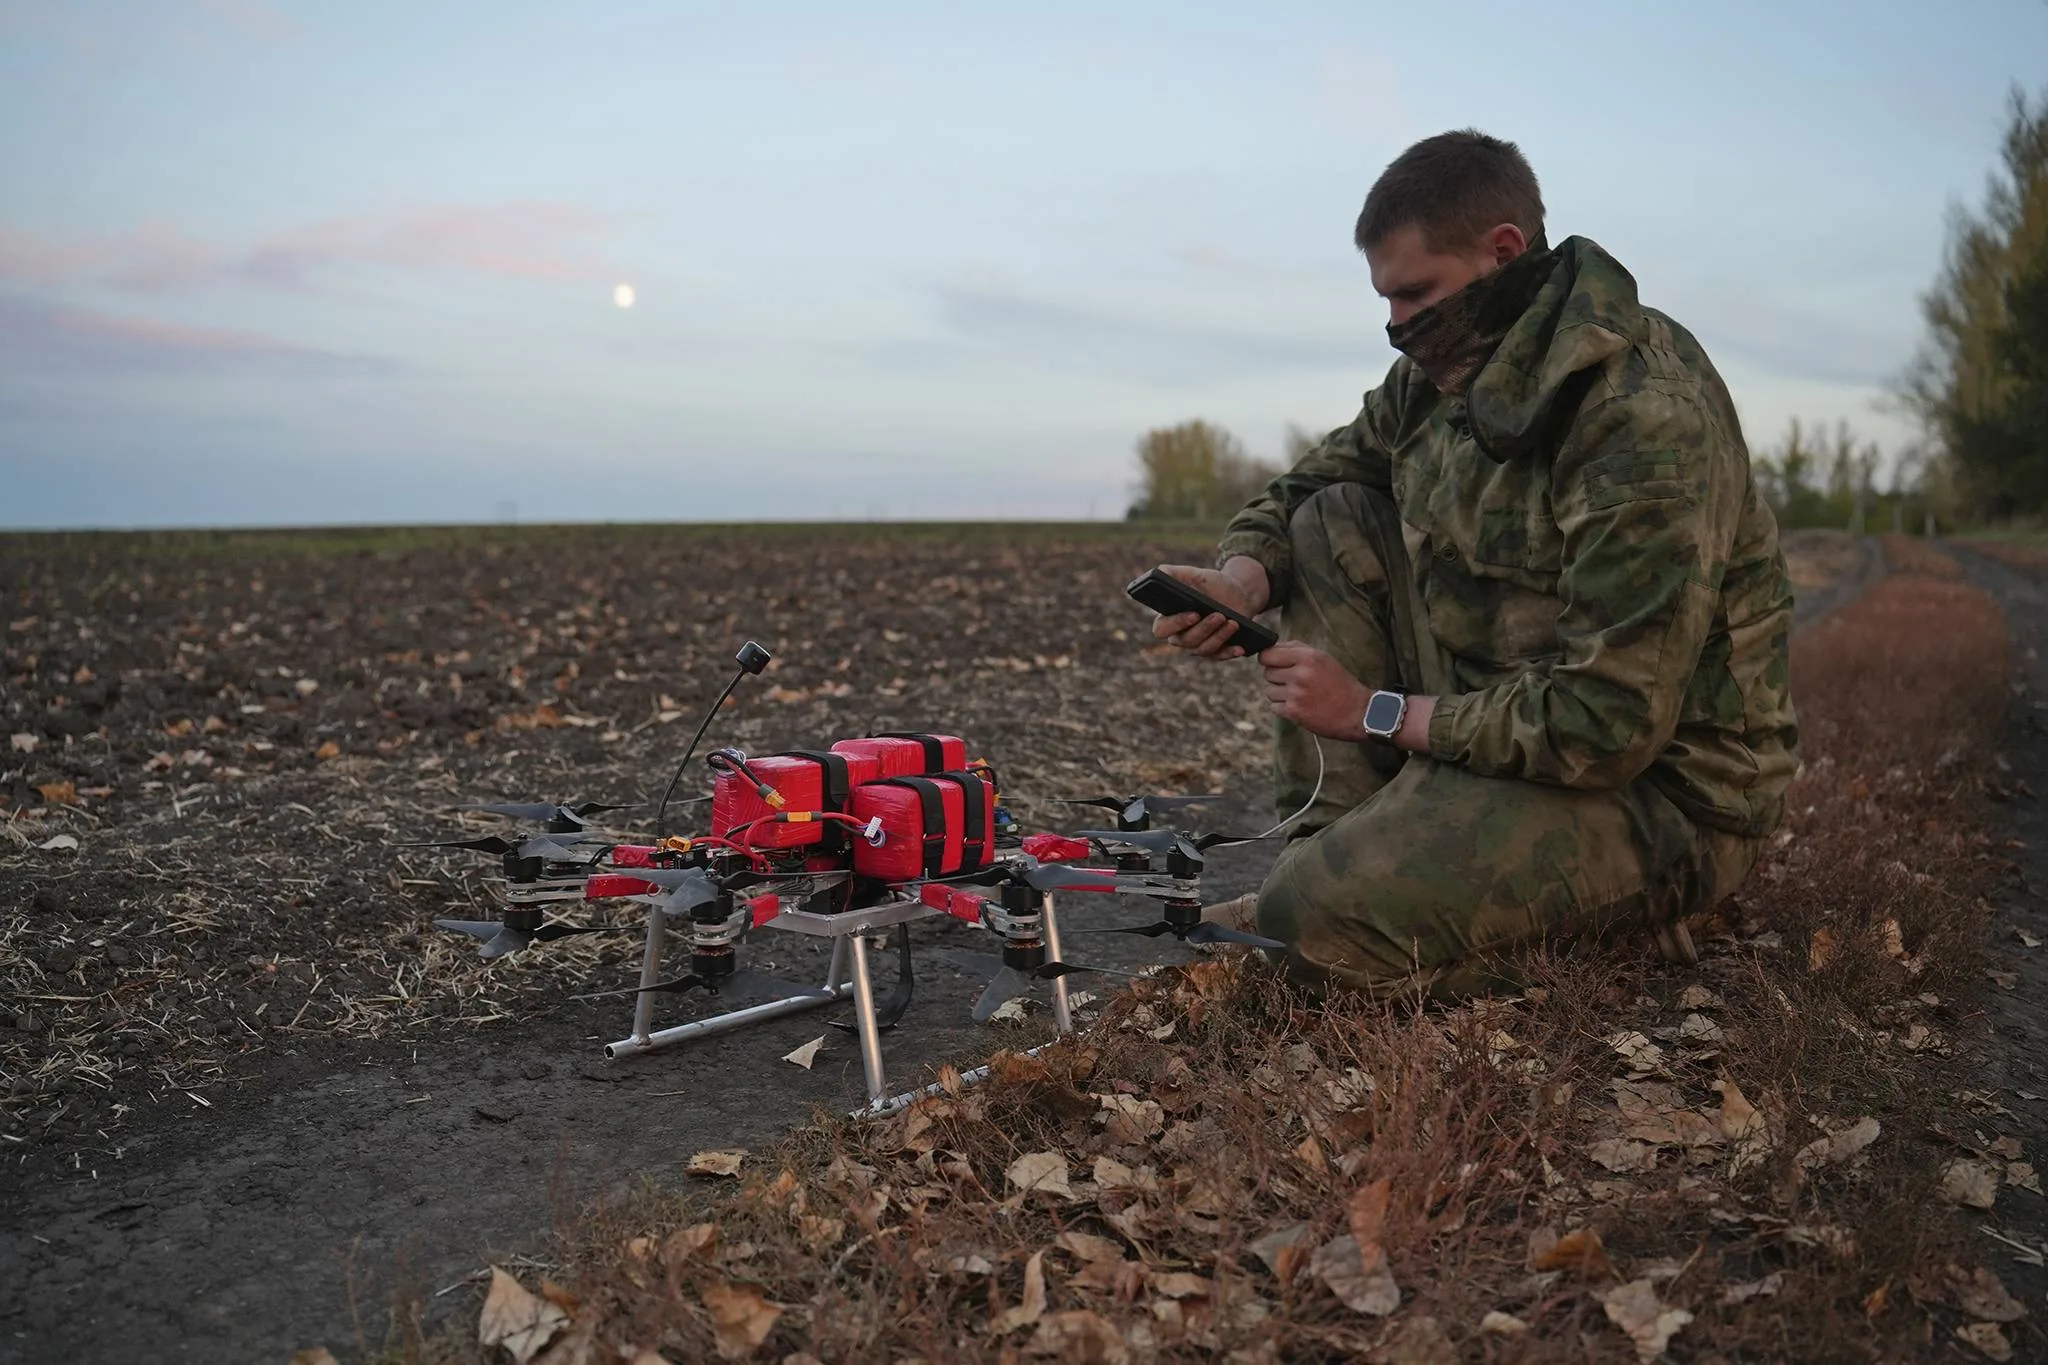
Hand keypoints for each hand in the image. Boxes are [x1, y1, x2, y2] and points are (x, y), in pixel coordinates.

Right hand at [1149, 559, 1269, 659]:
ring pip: (1204, 649)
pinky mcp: (1215, 651)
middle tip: (1219, 615)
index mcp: (1169, 618)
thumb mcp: (1194, 575)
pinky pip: (1219, 656)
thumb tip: (1159, 572)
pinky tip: (1240, 648)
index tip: (1193, 614)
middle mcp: (1180, 636)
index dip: (1176, 623)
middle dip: (1205, 628)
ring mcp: (1197, 646)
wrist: (1236, 593)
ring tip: (1233, 623)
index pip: (1162, 629)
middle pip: (1187, 640)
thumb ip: (1173, 573)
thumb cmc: (1211, 584)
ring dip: (1220, 636)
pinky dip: (1230, 652)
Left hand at [1260, 642, 1371, 739]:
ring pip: (1269, 691)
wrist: (1356, 711)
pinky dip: (1283, 708)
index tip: (1273, 663)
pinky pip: (1274, 707)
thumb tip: (1271, 648)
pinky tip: (1300, 706)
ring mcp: (1295, 694)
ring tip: (1299, 695)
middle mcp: (1300, 674)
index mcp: (1308, 657)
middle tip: (1294, 682)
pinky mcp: (1294, 712)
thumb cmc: (1340, 683)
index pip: (1268, 654)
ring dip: (1280, 694)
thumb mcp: (1323, 658)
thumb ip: (1296, 650)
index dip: (1269, 659)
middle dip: (1277, 677)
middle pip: (1267, 673)